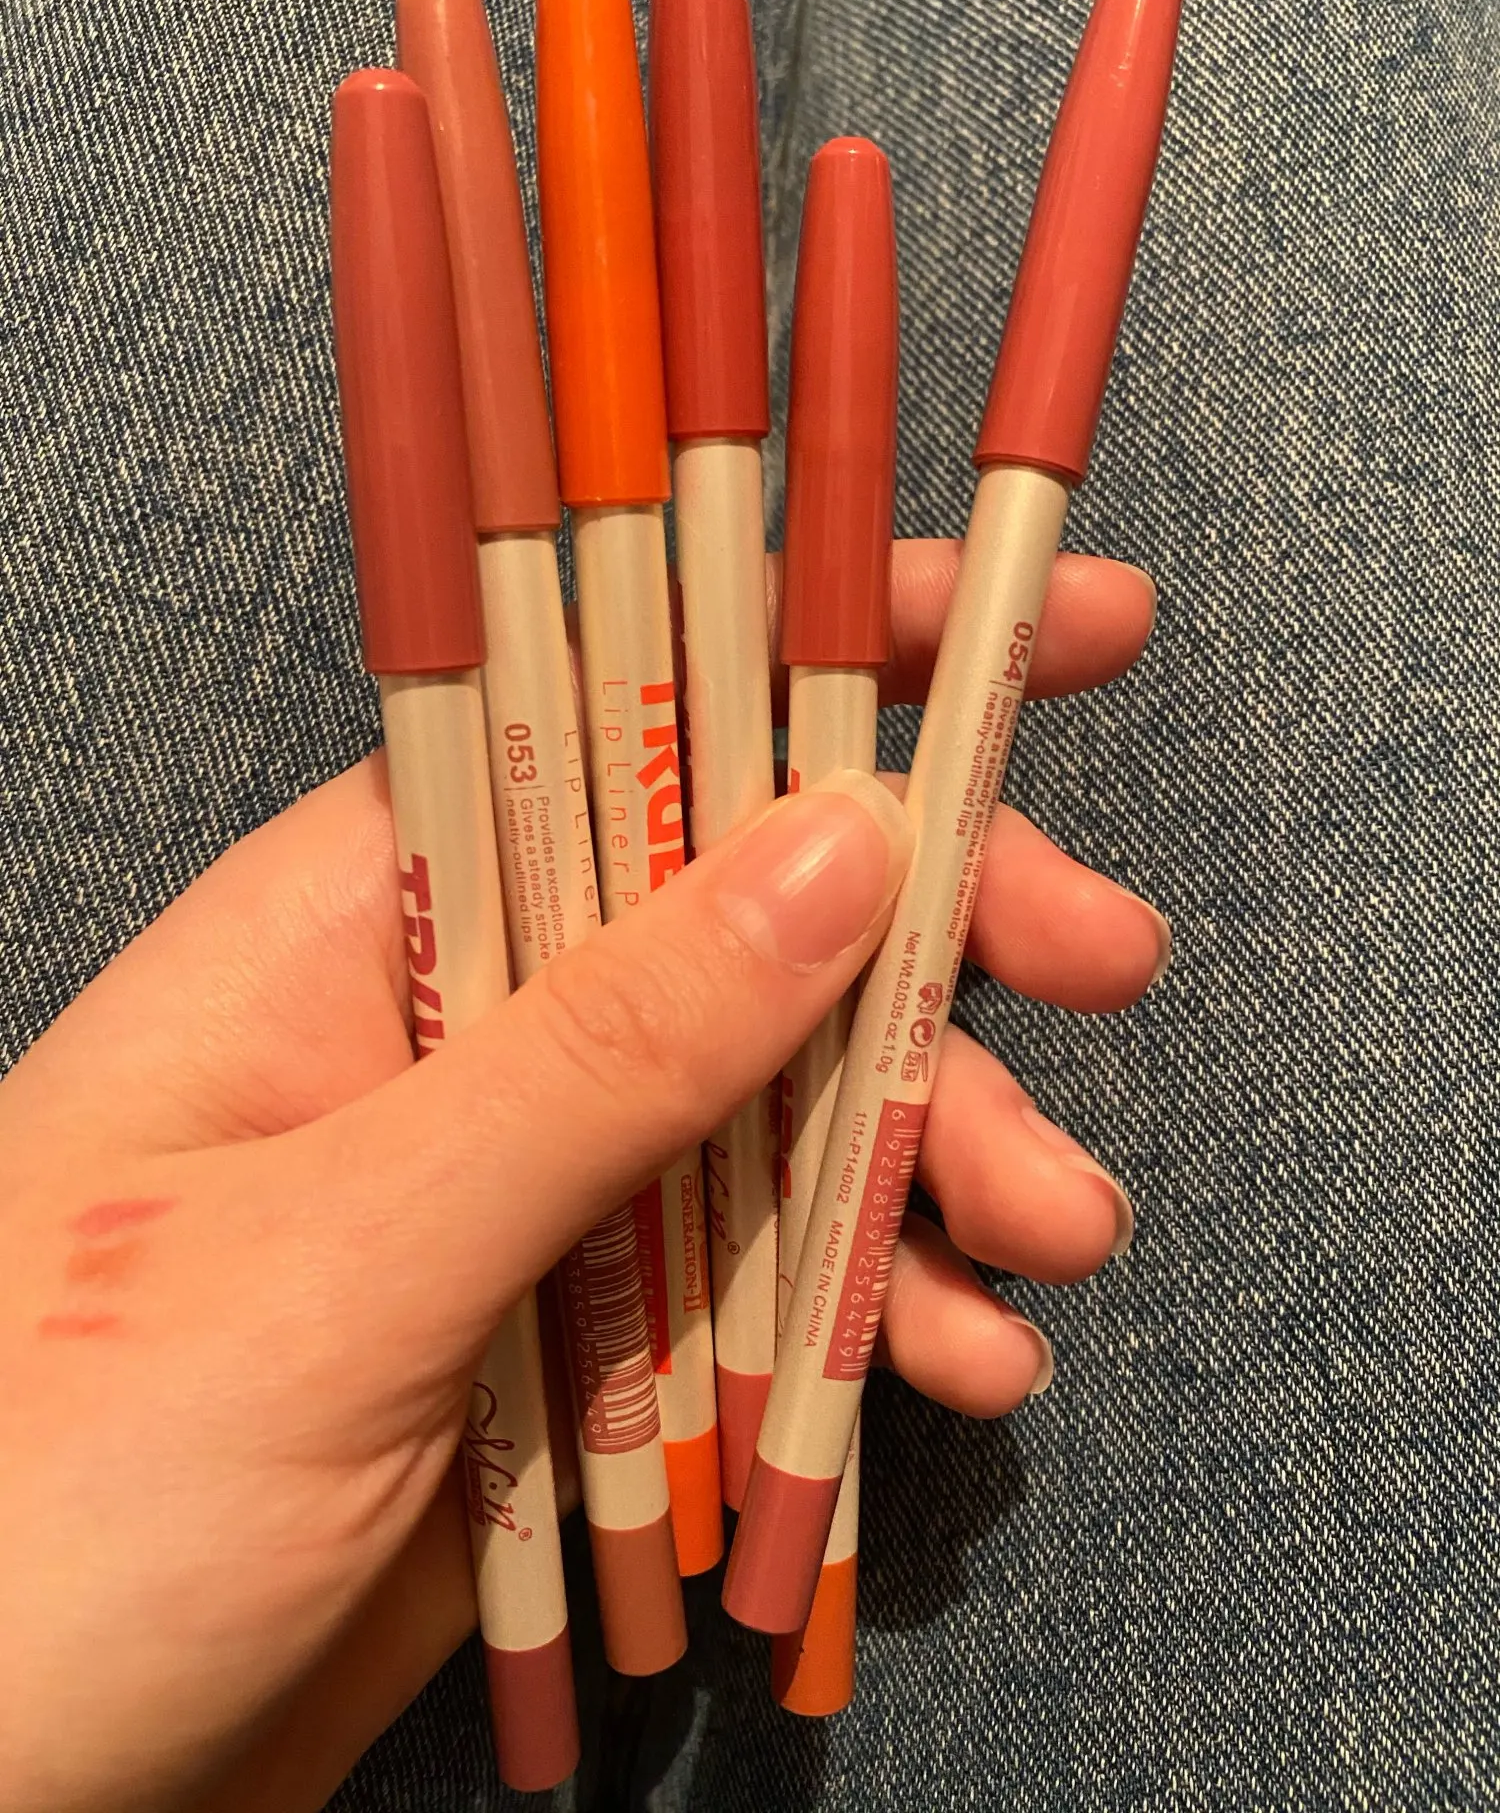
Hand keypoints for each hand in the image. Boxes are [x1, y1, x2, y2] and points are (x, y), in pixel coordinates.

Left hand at [0, 542, 1164, 1812]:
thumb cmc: (55, 1497)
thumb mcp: (344, 1259)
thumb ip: (598, 1056)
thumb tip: (840, 846)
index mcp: (357, 923)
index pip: (617, 713)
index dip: (834, 645)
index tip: (1046, 620)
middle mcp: (451, 1024)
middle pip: (741, 914)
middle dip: (937, 934)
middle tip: (1109, 960)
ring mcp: (516, 1189)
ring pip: (775, 1107)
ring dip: (936, 1152)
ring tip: (1059, 1241)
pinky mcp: (562, 1343)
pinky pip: (751, 1284)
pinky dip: (865, 1314)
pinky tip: (955, 1366)